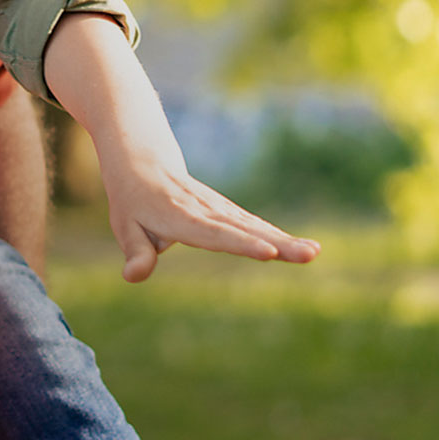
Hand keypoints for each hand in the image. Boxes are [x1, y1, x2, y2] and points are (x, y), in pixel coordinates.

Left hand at [96, 126, 319, 283]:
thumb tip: (133, 276)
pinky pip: (255, 225)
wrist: (143, 163)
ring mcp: (220, 209)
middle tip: (308, 255)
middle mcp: (205, 211)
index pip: (212, 233)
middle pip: (244, 229)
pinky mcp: (229, 212)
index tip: (269, 252)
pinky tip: (305, 249)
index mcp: (178, 216)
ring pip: (255, 226)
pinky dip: (279, 236)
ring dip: (286, 240)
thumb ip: (136, 252)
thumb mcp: (125, 227)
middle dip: (277, 243)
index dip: (240, 243)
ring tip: (314, 253)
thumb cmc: (133, 201)